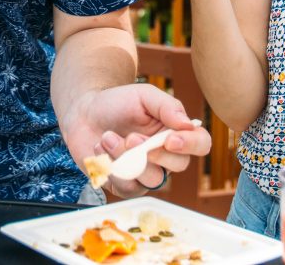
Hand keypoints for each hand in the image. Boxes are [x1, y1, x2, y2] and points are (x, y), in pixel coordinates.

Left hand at [62, 83, 211, 198]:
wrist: (84, 114)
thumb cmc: (118, 103)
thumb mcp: (144, 96)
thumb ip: (167, 106)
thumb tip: (187, 123)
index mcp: (175, 132)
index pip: (200, 144)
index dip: (191, 144)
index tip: (170, 139)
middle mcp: (166, 156)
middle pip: (179, 165)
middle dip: (154, 152)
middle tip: (131, 137)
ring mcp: (146, 173)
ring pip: (152, 179)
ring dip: (126, 157)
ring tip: (107, 137)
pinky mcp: (126, 185)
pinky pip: (128, 187)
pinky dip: (111, 166)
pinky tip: (101, 148)